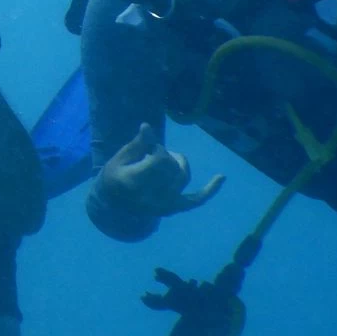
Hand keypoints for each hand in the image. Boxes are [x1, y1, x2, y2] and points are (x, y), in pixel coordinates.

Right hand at [95, 123, 223, 218]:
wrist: (114, 206)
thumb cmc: (114, 177)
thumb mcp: (119, 158)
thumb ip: (137, 144)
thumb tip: (148, 126)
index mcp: (134, 182)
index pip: (160, 160)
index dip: (157, 148)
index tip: (146, 146)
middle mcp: (151, 197)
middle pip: (172, 166)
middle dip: (163, 154)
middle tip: (149, 154)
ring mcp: (164, 205)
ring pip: (183, 176)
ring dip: (176, 162)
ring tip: (163, 158)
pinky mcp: (173, 209)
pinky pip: (195, 200)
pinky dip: (210, 189)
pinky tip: (222, 177)